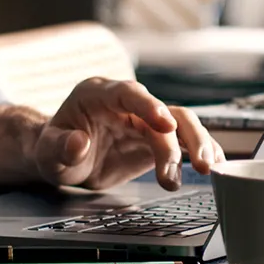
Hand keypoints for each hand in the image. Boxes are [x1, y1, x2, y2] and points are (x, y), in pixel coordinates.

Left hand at [33, 78, 223, 190]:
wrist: (63, 157)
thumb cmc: (54, 149)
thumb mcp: (47, 153)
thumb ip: (60, 147)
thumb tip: (77, 144)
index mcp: (98, 94)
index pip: (127, 93)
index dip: (148, 105)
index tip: (165, 123)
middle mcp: (127, 103)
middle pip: (163, 109)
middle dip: (183, 134)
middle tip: (196, 163)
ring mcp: (145, 119)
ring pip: (181, 123)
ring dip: (197, 144)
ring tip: (206, 170)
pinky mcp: (156, 138)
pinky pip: (184, 140)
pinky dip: (201, 150)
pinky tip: (216, 165)